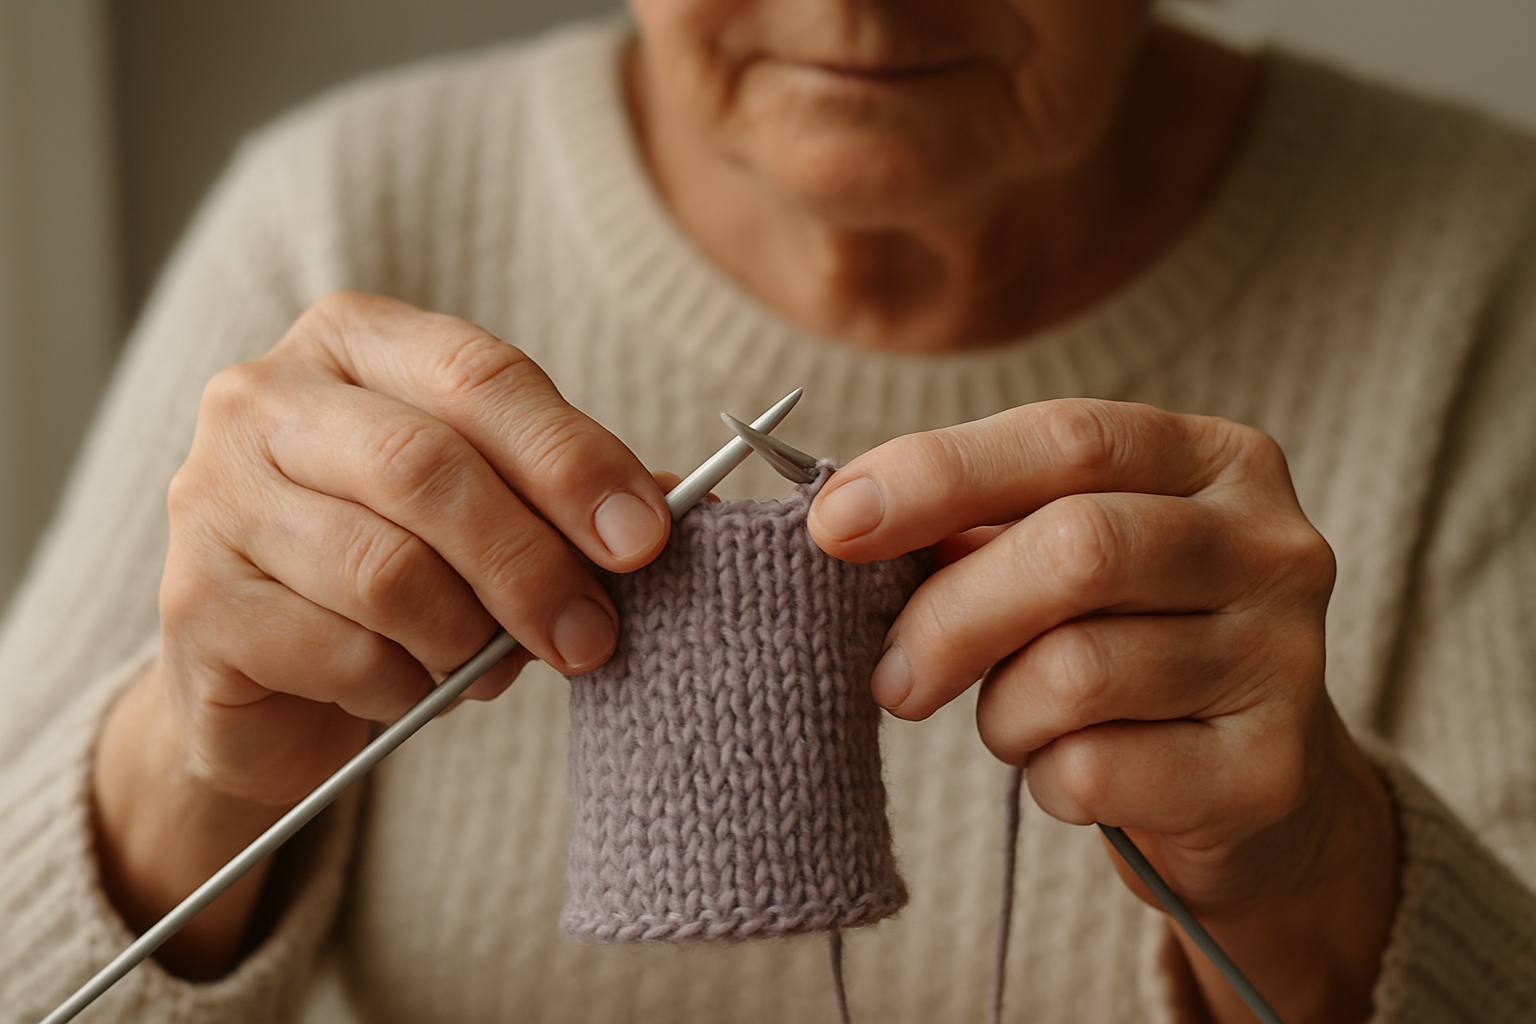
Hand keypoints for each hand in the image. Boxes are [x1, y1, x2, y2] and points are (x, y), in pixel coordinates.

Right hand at [93, 292, 670, 975]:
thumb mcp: (492, 507)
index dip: (572, 460)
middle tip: (594, 636)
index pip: (480, 376)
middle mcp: (266, 398)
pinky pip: (339, 652)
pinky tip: (412, 688)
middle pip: (425, 468)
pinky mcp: (193, 604)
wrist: (272, 674)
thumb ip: (573, 494)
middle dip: (532, 563)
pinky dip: (405, 686)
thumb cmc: (399, 564)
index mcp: (355, 341)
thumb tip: (693, 504)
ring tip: (492, 664)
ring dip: (468, 637)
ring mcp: (214, 496)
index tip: (645, 539)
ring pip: (383, 570)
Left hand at [808, 399, 1397, 1023]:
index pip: (1068, 439)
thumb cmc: (1129, 646)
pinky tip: (1069, 771)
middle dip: (950, 614)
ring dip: (1003, 710)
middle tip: (893, 675)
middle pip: (1078, 549)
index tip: (833, 523)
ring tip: (1014, 720)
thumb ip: (977, 524)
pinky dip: (1046, 778)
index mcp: (1220, 462)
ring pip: (1075, 672)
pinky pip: (1094, 770)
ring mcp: (1285, 661)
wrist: (1253, 792)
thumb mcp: (1064, 559)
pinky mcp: (1265, 773)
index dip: (938, 473)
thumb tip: (844, 518)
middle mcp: (1272, 547)